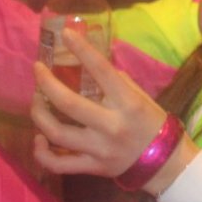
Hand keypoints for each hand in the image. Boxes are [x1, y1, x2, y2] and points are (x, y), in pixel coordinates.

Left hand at [31, 28, 197, 193]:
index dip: (82, 50)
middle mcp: (111, 125)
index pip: (101, 70)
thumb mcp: (141, 97)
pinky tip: (38, 138)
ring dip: (39, 115)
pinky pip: (58, 163)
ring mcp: (99, 149)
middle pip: (68, 104)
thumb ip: (116, 83)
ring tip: (36, 102)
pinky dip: (41, 152)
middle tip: (38, 70)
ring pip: (56, 134)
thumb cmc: (152, 122)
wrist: (164, 162)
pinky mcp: (92, 167)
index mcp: (127, 103)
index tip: (66, 34)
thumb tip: (90, 65)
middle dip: (47, 84)